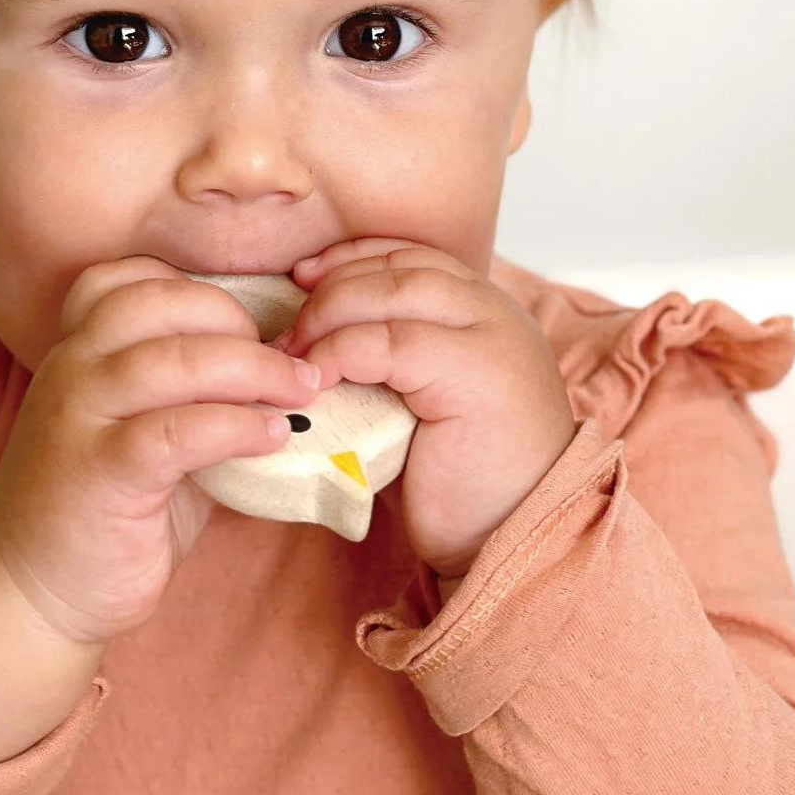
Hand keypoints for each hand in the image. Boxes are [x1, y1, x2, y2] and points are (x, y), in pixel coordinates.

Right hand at [0, 259, 323, 643]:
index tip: (257, 328)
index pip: (131, 278)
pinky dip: (238, 426)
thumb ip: (191, 392)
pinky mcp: (99, 471)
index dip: (204, 291)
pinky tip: (274, 437)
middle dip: (241, 325)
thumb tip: (284, 368)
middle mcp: (70, 368)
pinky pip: (179, 430)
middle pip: (162, 304)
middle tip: (295, 362)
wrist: (33, 594)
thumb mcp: (145, 432)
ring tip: (302, 394)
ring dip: (255, 371)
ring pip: (176, 360)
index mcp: (77, 350)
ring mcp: (77, 416)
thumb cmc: (106, 511)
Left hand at [276, 239, 579, 581]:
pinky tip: (315, 380)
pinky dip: (342, 352)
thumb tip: (306, 346)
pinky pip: (393, 342)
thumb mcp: (417, 407)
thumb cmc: (460, 485)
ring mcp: (491, 338)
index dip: (350, 260)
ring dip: (331, 314)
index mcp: (485, 313)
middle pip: (400, 264)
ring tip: (292, 353)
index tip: (302, 279)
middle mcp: (495, 314)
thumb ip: (384, 364)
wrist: (508, 539)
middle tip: (286, 328)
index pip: (410, 256)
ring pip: (396, 290)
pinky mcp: (477, 374)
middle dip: (333, 285)